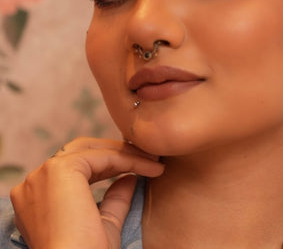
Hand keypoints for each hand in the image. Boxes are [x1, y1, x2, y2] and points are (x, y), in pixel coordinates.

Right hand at [10, 137, 163, 248]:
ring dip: (126, 153)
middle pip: (83, 152)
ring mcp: (44, 173)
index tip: (142, 168)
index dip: (111, 165)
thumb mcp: (104, 225)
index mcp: (38, 197)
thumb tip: (129, 179)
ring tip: (154, 161)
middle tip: (149, 158)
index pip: (78, 168)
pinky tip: (150, 167)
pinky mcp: (58, 169)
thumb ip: (114, 201)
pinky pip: (102, 156)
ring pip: (93, 150)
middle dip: (118, 153)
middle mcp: (35, 182)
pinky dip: (128, 159)